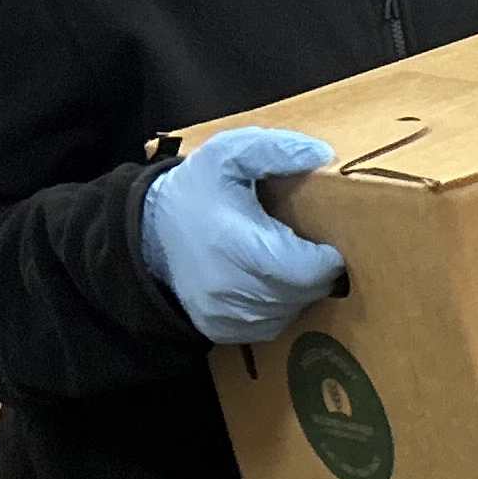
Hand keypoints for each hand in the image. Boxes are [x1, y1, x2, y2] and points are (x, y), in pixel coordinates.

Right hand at [141, 128, 347, 345]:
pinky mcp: (216, 328)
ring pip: (287, 312)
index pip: (306, 270)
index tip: (328, 243)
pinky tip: (268, 282)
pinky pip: (267, 327)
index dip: (328, 259)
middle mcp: (227, 286)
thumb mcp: (229, 153)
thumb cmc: (197, 189)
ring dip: (298, 291)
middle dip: (316, 273)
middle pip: (301, 293)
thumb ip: (276, 149)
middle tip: (312, 250)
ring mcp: (221, 312)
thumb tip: (322, 155)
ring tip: (288, 263)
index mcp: (236, 243)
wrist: (149, 230)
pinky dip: (277, 308)